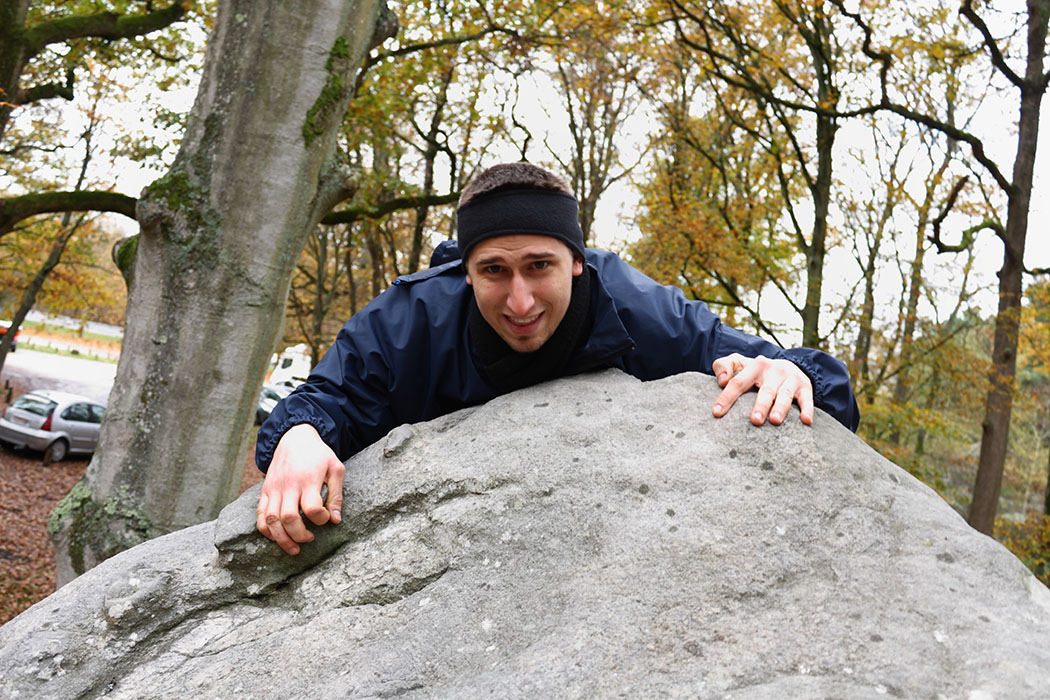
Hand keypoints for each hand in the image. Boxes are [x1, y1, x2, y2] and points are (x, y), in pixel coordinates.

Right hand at [256, 423, 344, 554]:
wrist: (294, 438)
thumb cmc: (318, 455)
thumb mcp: (335, 469)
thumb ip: (337, 495)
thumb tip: (335, 520)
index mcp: (308, 479)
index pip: (312, 507)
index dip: (320, 519)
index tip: (325, 518)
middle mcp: (288, 485)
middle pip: (288, 518)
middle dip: (299, 535)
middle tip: (310, 538)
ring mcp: (274, 489)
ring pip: (271, 520)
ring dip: (282, 539)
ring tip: (294, 548)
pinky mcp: (265, 491)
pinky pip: (260, 515)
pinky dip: (266, 530)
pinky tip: (277, 537)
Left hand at [711, 353, 813, 426]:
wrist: (787, 366)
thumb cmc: (756, 371)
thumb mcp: (739, 363)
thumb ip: (723, 366)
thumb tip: (721, 381)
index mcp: (755, 366)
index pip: (738, 382)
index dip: (727, 397)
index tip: (717, 412)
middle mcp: (774, 370)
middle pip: (766, 390)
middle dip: (760, 405)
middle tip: (754, 420)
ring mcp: (791, 379)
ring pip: (785, 394)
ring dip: (780, 408)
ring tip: (774, 421)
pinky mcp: (805, 387)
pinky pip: (807, 399)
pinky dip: (807, 409)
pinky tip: (806, 421)